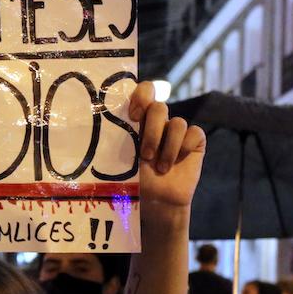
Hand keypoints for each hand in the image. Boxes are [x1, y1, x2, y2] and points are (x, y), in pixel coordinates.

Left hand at [129, 81, 204, 213]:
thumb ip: (117, 139)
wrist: (156, 201)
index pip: (144, 91)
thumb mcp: (120, 159)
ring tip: (160, 168)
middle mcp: (159, 121)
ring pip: (178, 123)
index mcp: (139, 119)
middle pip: (159, 107)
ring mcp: (177, 130)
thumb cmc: (134, 180)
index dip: (142, 96)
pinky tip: (176, 163)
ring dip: (168, 148)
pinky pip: (194, 133)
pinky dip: (184, 149)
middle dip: (152, 132)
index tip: (134, 116)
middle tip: (145, 155)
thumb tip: (98, 127)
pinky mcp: (194, 141)